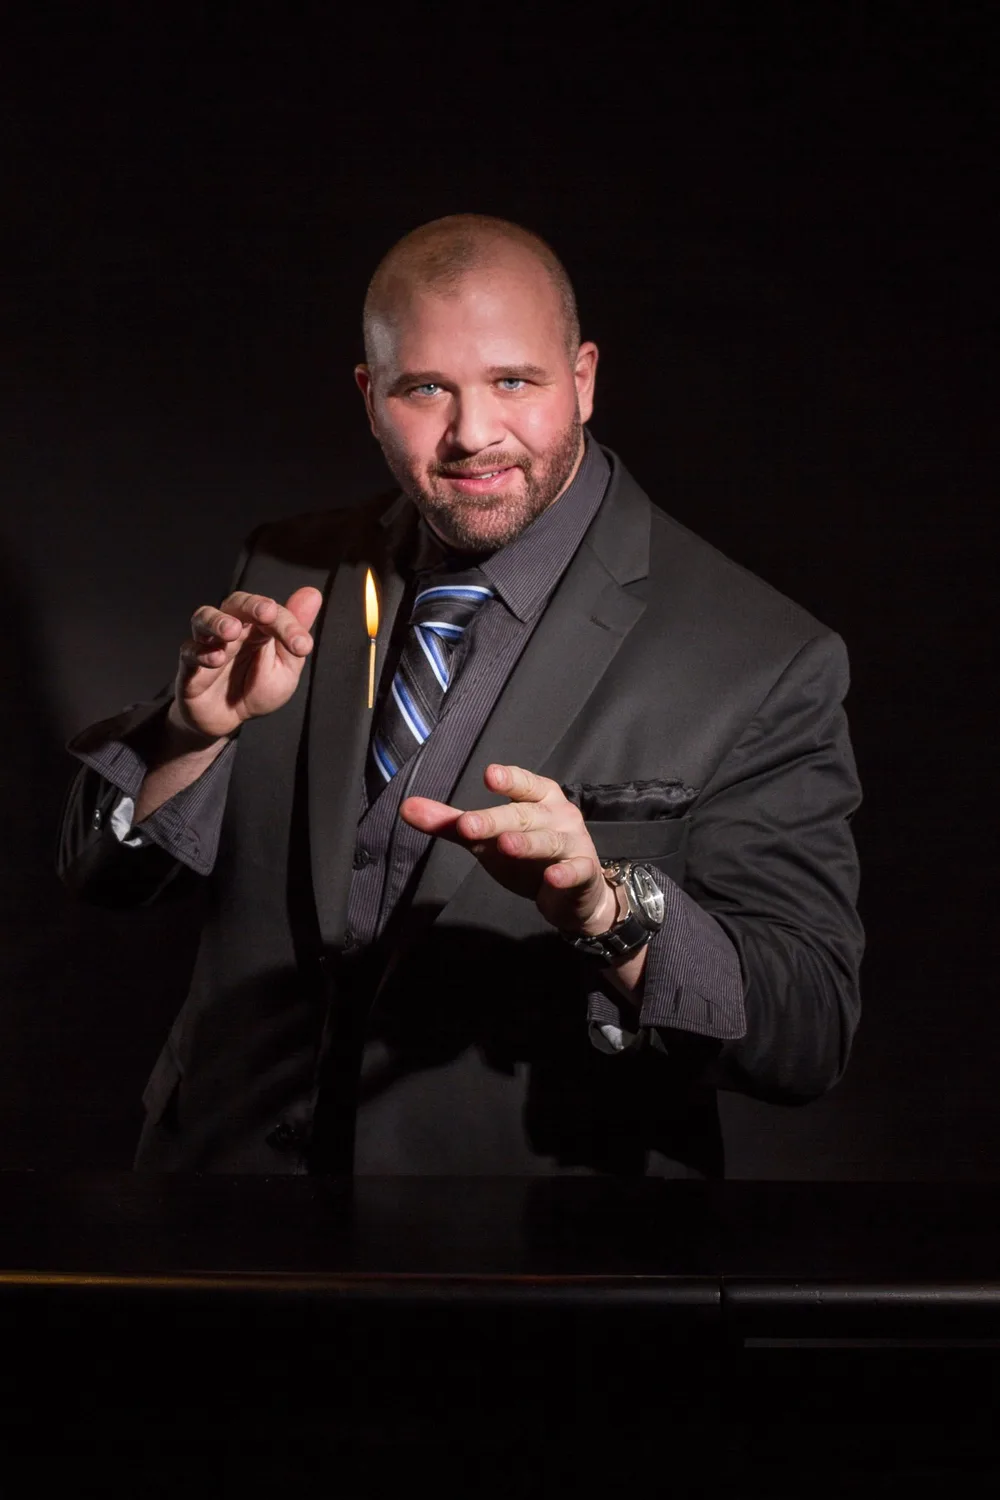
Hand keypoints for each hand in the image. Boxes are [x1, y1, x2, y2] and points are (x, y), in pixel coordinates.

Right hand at [171, 587, 323, 741]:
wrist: (229, 719)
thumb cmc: (257, 688)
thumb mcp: (285, 667)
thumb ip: (295, 634)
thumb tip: (313, 594)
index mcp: (258, 627)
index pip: (273, 614)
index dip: (288, 625)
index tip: (303, 646)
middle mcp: (232, 629)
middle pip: (235, 604)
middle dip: (251, 605)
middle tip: (266, 613)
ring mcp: (208, 644)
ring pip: (203, 618)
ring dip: (217, 621)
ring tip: (231, 630)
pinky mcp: (189, 666)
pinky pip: (189, 652)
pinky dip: (201, 653)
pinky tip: (216, 659)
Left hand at [399, 763, 620, 937]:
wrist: (575, 894)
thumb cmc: (527, 854)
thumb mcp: (488, 837)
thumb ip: (451, 823)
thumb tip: (406, 807)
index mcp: (538, 797)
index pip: (523, 783)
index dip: (508, 779)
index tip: (489, 774)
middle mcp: (557, 814)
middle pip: (523, 815)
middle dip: (496, 819)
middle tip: (468, 824)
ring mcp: (573, 843)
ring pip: (546, 841)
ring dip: (527, 842)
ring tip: (505, 844)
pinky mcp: (583, 873)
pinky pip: (575, 872)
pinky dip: (564, 874)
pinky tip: (552, 877)